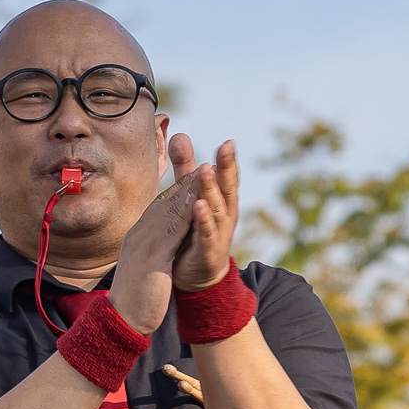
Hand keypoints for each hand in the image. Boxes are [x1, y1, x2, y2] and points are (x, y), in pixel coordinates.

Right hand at [105, 132, 208, 334]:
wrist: (119, 321)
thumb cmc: (132, 298)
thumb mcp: (141, 267)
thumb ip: (148, 252)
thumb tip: (152, 244)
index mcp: (139, 237)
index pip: (159, 207)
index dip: (176, 188)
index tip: (191, 172)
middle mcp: (140, 236)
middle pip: (164, 202)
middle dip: (182, 180)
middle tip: (198, 157)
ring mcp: (145, 246)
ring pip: (169, 211)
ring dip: (186, 190)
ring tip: (203, 169)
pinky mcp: (152, 260)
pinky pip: (171, 233)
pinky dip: (184, 215)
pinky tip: (196, 202)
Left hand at [167, 134, 238, 293]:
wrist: (196, 275)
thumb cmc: (195, 230)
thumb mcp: (191, 195)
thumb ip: (186, 168)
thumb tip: (180, 134)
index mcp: (222, 201)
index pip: (226, 178)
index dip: (227, 161)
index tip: (228, 142)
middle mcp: (225, 215)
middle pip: (226, 188)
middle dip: (226, 168)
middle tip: (227, 147)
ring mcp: (218, 233)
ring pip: (216, 208)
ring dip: (211, 189)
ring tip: (208, 171)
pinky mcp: (207, 250)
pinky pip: (205, 233)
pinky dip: (203, 219)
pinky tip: (198, 205)